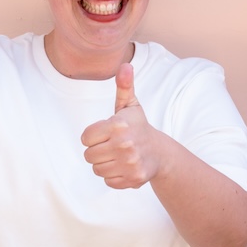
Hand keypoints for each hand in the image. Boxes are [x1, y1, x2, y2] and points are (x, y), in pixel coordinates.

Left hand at [81, 64, 161, 188]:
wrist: (161, 153)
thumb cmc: (138, 127)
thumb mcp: (130, 106)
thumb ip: (124, 86)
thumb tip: (125, 66)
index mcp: (118, 125)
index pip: (85, 138)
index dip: (94, 136)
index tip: (107, 133)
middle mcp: (124, 144)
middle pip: (89, 155)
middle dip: (98, 151)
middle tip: (113, 146)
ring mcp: (130, 163)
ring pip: (97, 169)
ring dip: (104, 164)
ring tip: (118, 156)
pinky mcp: (133, 178)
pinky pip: (108, 181)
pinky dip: (114, 176)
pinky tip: (124, 167)